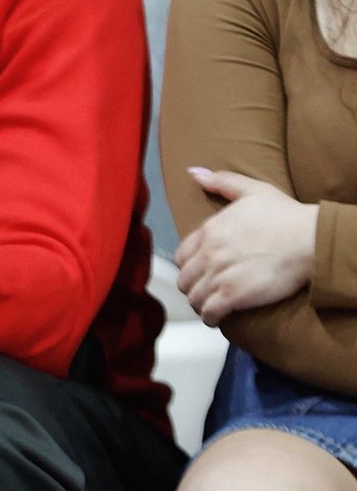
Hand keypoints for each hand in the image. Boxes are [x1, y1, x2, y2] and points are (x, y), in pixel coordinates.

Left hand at [175, 168, 318, 325]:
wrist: (309, 239)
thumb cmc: (285, 215)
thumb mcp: (251, 189)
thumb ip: (221, 182)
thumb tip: (194, 172)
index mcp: (210, 230)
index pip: (182, 255)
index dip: (188, 266)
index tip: (197, 272)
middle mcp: (210, 252)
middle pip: (185, 279)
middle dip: (193, 287)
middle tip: (204, 291)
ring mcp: (220, 275)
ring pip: (194, 297)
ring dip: (200, 304)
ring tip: (210, 306)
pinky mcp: (234, 295)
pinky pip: (210, 312)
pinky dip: (210, 317)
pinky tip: (217, 318)